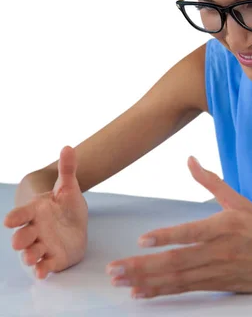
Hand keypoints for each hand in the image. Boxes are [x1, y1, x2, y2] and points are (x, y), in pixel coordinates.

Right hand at [4, 146, 87, 279]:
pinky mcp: (53, 258)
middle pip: (22, 236)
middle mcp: (36, 230)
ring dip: (30, 256)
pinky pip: (45, 266)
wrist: (73, 221)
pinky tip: (43, 272)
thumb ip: (67, 169)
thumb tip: (68, 147)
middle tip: (19, 241)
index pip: (22, 213)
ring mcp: (43, 245)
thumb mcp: (68, 186)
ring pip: (31, 253)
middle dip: (19, 239)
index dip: (16, 217)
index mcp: (36, 211)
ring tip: (32, 258)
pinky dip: (43, 270)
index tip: (9, 220)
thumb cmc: (65, 203)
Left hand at [106, 157, 251, 298]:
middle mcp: (219, 251)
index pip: (191, 233)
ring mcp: (217, 271)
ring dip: (146, 280)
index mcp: (224, 226)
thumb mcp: (238, 200)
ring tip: (121, 281)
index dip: (167, 237)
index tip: (143, 240)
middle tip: (116, 270)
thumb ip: (211, 182)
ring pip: (177, 278)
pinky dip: (162, 291)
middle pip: (177, 261)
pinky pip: (185, 289)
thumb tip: (190, 160)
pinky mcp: (216, 284)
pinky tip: (142, 292)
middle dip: (143, 266)